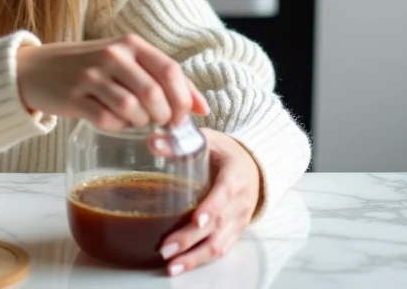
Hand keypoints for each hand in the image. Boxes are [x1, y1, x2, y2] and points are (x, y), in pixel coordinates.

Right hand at [14, 34, 208, 129]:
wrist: (35, 69)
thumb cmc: (89, 67)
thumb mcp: (125, 61)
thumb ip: (161, 78)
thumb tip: (202, 108)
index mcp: (130, 43)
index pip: (170, 70)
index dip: (184, 99)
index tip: (184, 117)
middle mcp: (112, 55)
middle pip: (154, 95)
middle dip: (163, 117)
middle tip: (159, 124)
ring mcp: (91, 76)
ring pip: (132, 109)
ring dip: (139, 123)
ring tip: (134, 121)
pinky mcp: (74, 97)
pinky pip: (106, 121)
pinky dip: (115, 127)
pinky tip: (111, 121)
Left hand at [158, 129, 262, 276]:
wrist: (253, 167)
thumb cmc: (225, 152)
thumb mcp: (208, 140)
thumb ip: (181, 141)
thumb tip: (153, 142)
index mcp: (235, 174)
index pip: (225, 192)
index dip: (212, 207)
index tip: (197, 220)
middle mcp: (240, 200)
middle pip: (217, 224)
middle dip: (190, 239)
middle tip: (166, 248)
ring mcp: (239, 219)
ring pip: (219, 243)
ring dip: (195, 257)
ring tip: (171, 266)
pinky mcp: (236, 232)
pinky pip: (221, 249)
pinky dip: (202, 260)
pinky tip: (183, 265)